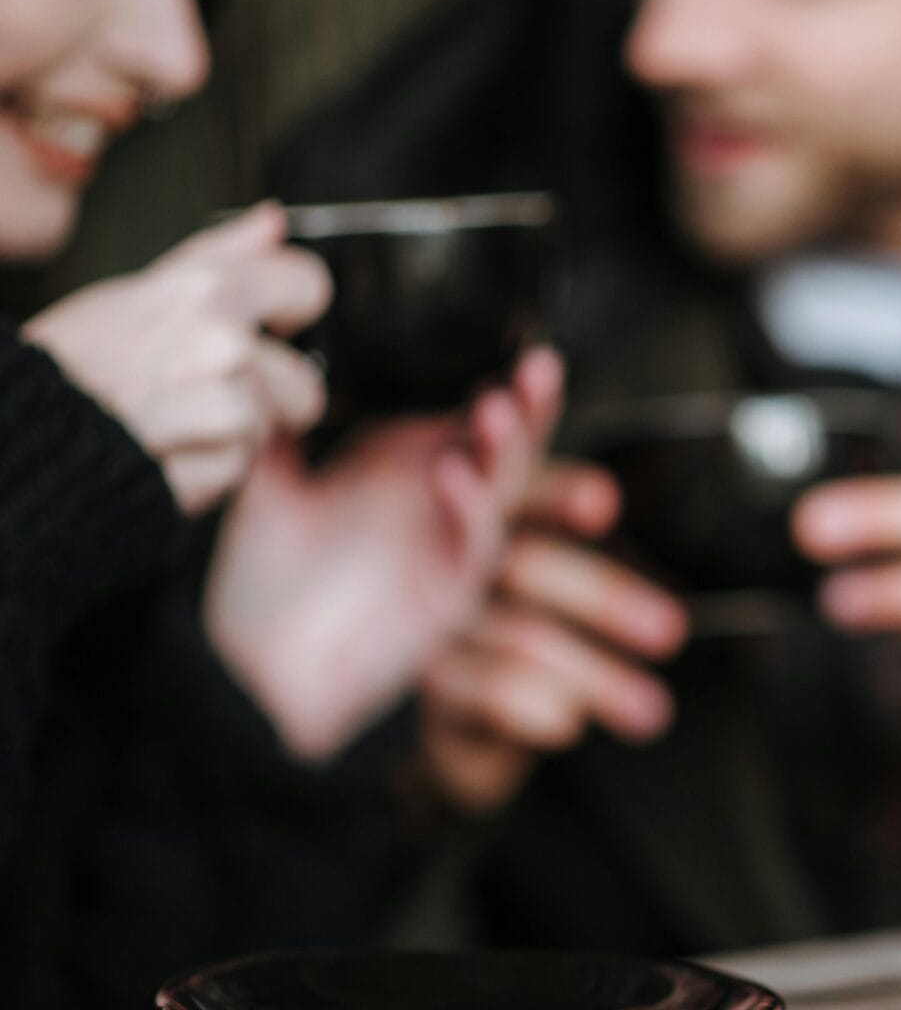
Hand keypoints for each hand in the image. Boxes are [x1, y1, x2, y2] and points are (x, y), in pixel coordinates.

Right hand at [23, 202, 328, 513]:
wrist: (23, 433)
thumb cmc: (68, 366)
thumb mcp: (132, 292)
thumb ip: (217, 256)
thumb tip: (271, 222)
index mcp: (207, 292)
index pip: (306, 284)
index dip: (291, 310)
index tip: (275, 324)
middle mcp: (222, 342)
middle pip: (301, 381)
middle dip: (264, 399)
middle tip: (199, 396)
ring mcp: (223, 405)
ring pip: (267, 427)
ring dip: (228, 436)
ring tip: (172, 423)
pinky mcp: (217, 464)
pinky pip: (241, 469)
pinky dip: (207, 471)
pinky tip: (166, 452)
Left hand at [204, 348, 565, 763]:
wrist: (250, 671)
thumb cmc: (262, 586)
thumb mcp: (264, 488)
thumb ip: (276, 429)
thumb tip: (264, 362)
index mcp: (408, 468)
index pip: (466, 411)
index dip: (495, 376)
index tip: (511, 338)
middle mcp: (441, 502)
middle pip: (507, 442)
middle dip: (531, 403)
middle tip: (540, 366)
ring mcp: (450, 547)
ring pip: (503, 487)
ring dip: (508, 447)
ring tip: (500, 406)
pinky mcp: (451, 596)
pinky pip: (474, 545)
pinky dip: (469, 506)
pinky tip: (453, 472)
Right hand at [415, 461, 687, 815]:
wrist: (475, 727)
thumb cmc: (529, 635)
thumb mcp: (568, 589)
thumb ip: (587, 540)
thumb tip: (618, 517)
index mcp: (498, 522)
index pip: (526, 494)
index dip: (558, 494)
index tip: (602, 504)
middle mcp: (458, 565)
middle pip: (527, 565)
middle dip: (606, 598)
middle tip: (670, 632)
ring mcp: (438, 624)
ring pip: (524, 638)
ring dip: (599, 677)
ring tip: (650, 711)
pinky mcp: (439, 685)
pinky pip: (492, 692)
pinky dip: (540, 708)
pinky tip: (568, 723)